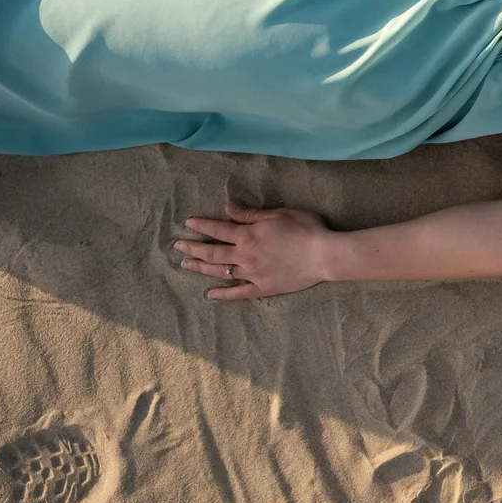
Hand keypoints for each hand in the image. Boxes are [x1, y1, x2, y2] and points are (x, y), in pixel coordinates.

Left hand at [175, 202, 335, 299]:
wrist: (323, 255)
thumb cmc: (305, 229)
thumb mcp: (279, 214)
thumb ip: (251, 214)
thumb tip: (228, 208)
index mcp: (248, 235)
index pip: (219, 230)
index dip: (202, 226)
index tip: (188, 224)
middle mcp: (244, 256)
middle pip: (213, 252)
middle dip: (194, 248)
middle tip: (178, 246)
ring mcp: (252, 274)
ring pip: (220, 271)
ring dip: (201, 268)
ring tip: (186, 265)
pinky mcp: (263, 288)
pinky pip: (239, 293)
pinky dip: (223, 294)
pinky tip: (210, 294)